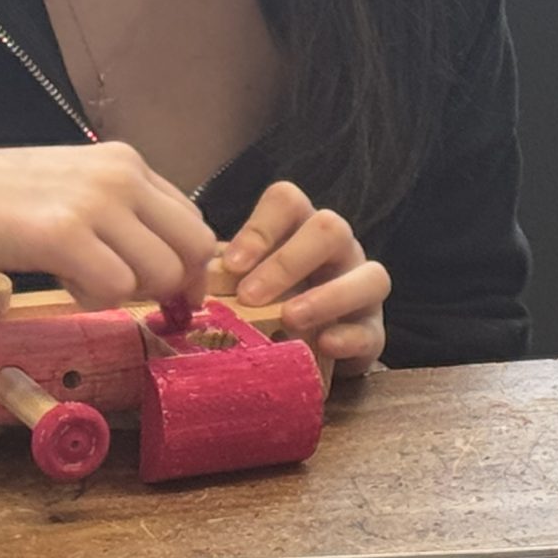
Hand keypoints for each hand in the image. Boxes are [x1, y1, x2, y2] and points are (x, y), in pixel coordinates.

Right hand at [0, 144, 214, 309]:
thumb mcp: (69, 190)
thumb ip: (119, 215)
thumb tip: (168, 266)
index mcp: (125, 162)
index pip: (194, 222)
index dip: (187, 266)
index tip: (168, 293)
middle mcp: (120, 174)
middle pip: (196, 248)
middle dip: (172, 286)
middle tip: (131, 298)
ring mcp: (94, 201)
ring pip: (163, 273)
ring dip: (127, 294)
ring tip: (81, 281)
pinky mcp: (62, 234)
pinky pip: (117, 289)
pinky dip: (93, 300)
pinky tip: (61, 284)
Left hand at [219, 180, 389, 370]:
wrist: (306, 355)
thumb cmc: (267, 309)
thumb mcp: (243, 285)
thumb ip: (222, 277)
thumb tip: (183, 280)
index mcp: (300, 230)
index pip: (288, 201)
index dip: (261, 227)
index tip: (231, 264)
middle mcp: (338, 251)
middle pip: (330, 229)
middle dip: (288, 262)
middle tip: (249, 297)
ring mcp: (362, 289)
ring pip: (370, 275)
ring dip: (327, 296)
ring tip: (290, 318)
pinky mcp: (374, 332)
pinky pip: (371, 329)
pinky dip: (349, 336)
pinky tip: (323, 345)